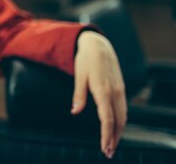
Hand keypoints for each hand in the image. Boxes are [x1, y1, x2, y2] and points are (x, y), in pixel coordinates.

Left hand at [73, 31, 126, 158]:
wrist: (99, 45)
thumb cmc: (86, 60)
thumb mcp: (79, 76)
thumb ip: (78, 95)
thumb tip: (74, 111)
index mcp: (103, 90)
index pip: (107, 118)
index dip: (106, 135)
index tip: (104, 147)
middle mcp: (114, 92)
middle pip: (118, 121)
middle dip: (114, 138)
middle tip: (108, 152)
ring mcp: (119, 90)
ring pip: (123, 116)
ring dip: (119, 131)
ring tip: (112, 144)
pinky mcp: (120, 88)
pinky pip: (123, 108)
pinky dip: (121, 121)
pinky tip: (116, 127)